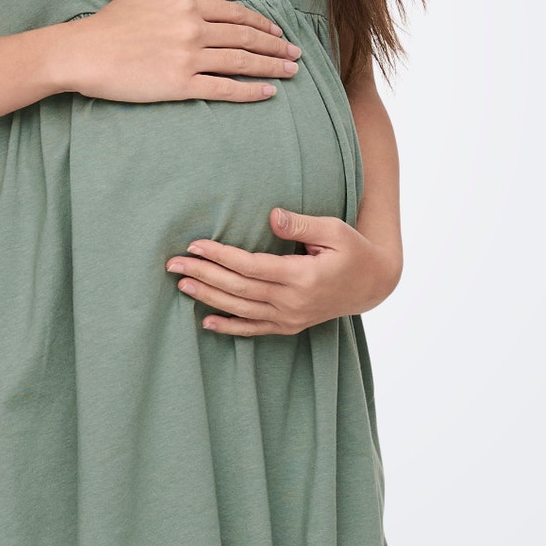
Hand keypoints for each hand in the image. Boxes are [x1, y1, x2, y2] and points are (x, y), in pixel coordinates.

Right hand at [54, 0, 303, 104]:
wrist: (83, 51)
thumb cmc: (109, 23)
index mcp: (186, 4)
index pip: (235, 12)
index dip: (261, 23)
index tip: (277, 32)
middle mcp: (193, 28)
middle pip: (245, 36)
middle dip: (275, 45)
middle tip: (295, 53)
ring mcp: (188, 57)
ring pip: (240, 61)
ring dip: (271, 66)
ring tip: (291, 71)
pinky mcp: (180, 84)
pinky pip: (223, 88)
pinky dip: (249, 90)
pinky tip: (267, 92)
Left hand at [164, 207, 402, 336]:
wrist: (372, 285)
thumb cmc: (353, 250)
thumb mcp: (334, 229)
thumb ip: (301, 224)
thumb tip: (272, 216)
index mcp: (302, 277)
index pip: (250, 267)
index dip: (220, 256)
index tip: (195, 245)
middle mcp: (292, 302)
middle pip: (238, 289)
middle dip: (204, 275)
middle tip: (173, 264)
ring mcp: (290, 318)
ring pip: (241, 310)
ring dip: (208, 298)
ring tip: (182, 285)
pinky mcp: (290, 326)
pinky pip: (254, 329)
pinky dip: (229, 327)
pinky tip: (206, 321)